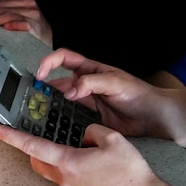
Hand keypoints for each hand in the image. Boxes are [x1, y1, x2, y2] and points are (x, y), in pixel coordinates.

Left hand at [0, 0, 52, 45]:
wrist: (61, 39)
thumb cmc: (44, 32)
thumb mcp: (29, 20)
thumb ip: (14, 16)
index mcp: (26, 4)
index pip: (3, 4)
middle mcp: (30, 8)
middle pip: (3, 9)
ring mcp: (34, 18)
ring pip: (9, 16)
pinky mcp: (38, 29)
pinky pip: (25, 26)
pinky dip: (15, 25)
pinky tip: (5, 27)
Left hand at [0, 124, 185, 185]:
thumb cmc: (132, 175)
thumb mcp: (113, 138)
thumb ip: (92, 130)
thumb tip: (86, 134)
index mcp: (69, 162)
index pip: (32, 146)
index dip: (11, 136)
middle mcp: (66, 180)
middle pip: (39, 162)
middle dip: (34, 148)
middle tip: (38, 136)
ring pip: (55, 173)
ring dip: (58, 160)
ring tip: (77, 149)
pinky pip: (71, 182)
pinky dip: (74, 170)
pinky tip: (92, 165)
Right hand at [37, 49, 185, 150]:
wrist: (154, 118)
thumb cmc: (138, 94)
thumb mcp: (115, 83)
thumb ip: (91, 83)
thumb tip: (69, 90)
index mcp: (90, 69)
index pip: (64, 58)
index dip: (49, 62)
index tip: (41, 73)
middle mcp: (84, 84)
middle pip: (58, 82)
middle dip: (43, 88)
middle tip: (31, 99)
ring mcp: (86, 102)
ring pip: (60, 101)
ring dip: (49, 106)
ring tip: (37, 115)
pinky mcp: (88, 119)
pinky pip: (69, 117)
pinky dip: (59, 121)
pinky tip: (52, 127)